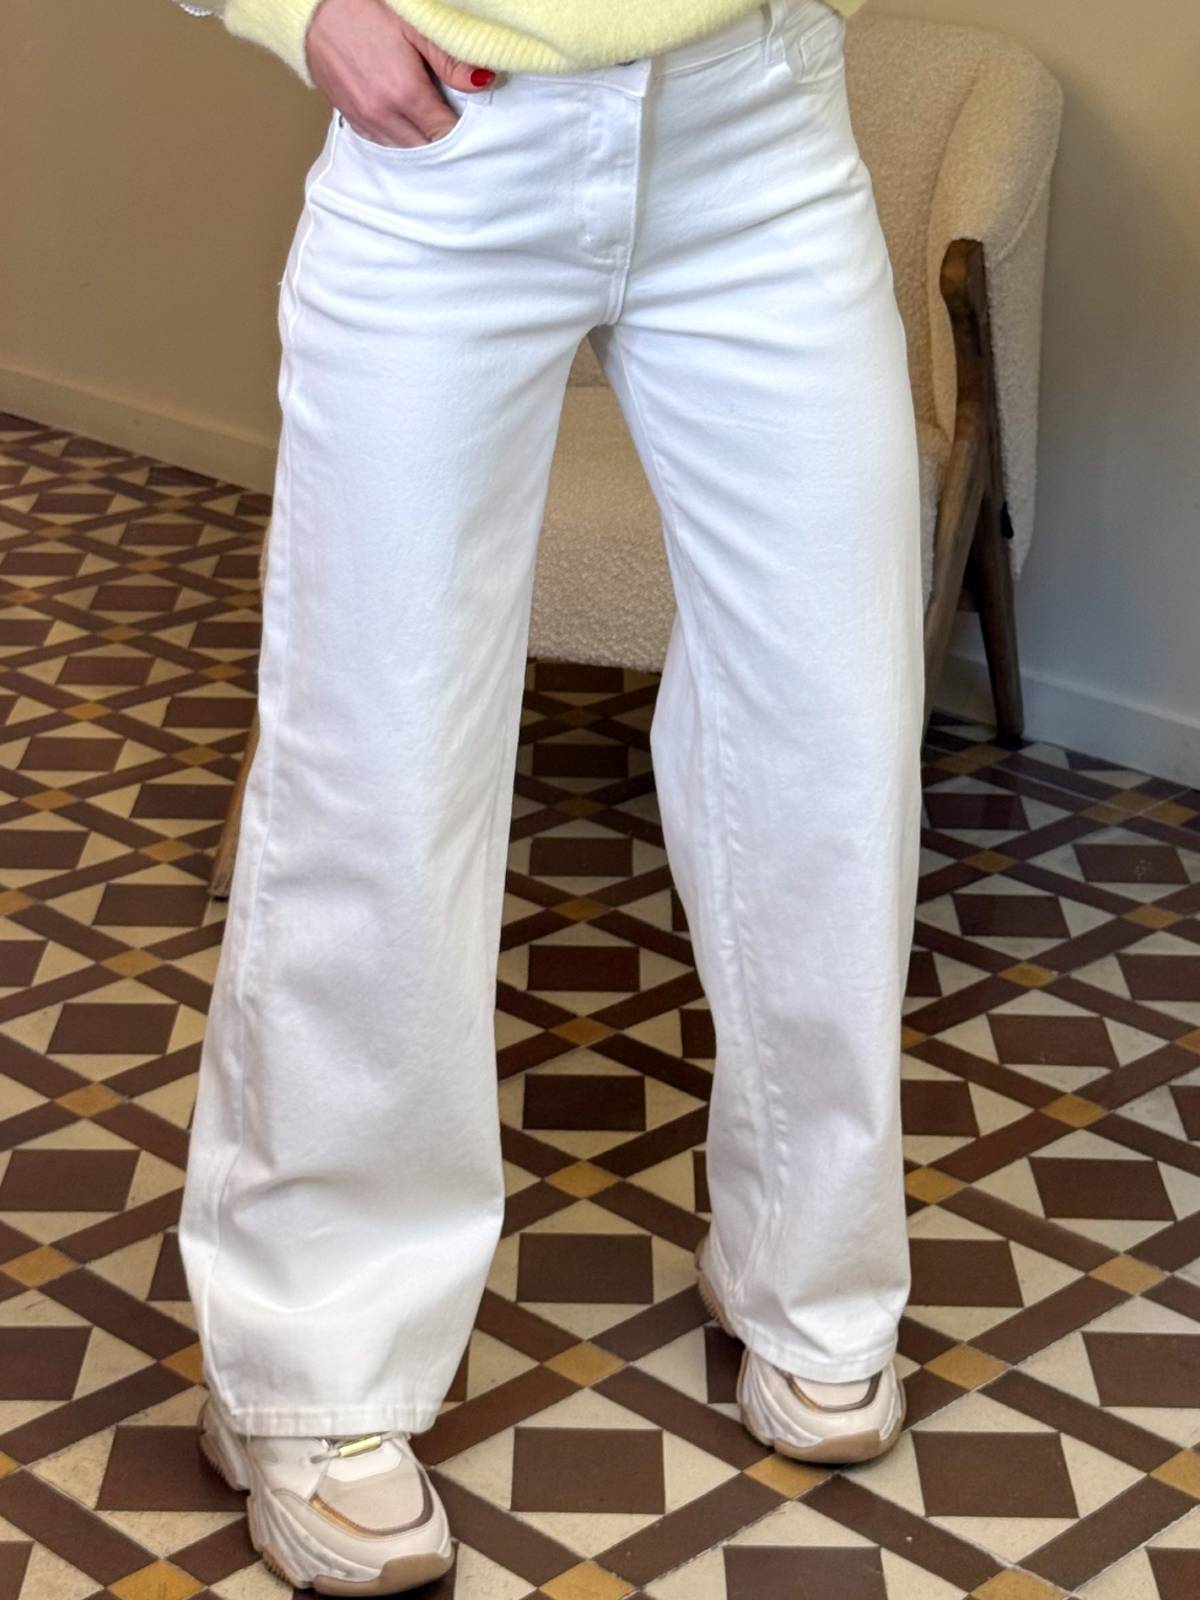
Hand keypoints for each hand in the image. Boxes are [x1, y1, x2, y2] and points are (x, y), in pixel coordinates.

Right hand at [305, 0, 494, 147]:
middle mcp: (383, 115)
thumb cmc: (363, 8)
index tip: (474, 123)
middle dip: (444, 142)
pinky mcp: (350, 119)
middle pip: (427, 150)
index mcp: (404, 94)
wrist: (311, 8)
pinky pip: (382, 144)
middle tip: (456, 124)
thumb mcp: (414, 25)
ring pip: (405, 152)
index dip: (464, 132)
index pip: (446, 134)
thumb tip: (483, 82)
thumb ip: (449, 58)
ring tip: (433, 126)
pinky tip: (407, 125)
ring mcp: (364, 121)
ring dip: (422, 144)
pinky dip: (399, 140)